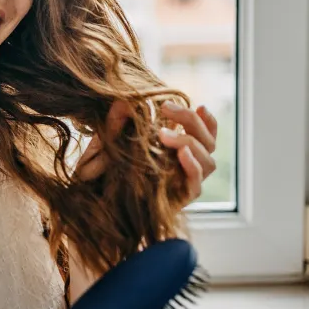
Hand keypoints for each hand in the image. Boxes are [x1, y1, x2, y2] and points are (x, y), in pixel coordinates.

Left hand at [75, 100, 218, 204]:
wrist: (98, 207)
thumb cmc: (105, 173)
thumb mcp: (109, 144)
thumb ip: (117, 124)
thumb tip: (122, 101)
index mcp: (178, 150)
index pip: (206, 134)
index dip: (207, 120)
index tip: (198, 105)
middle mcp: (187, 166)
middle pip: (209, 142)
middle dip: (191, 122)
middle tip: (166, 108)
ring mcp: (185, 183)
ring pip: (209, 161)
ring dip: (190, 142)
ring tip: (164, 135)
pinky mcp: (181, 200)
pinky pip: (197, 184)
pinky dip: (193, 167)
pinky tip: (180, 154)